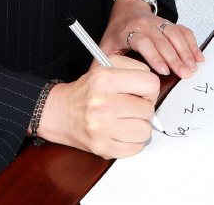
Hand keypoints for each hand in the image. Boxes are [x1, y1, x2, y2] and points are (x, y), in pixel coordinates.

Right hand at [37, 55, 158, 158]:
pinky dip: (132, 141)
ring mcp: (102, 128)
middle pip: (149, 109)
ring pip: (145, 130)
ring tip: (125, 119)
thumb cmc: (87, 89)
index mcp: (105, 79)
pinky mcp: (102, 147)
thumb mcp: (107, 65)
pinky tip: (120, 131)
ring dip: (139, 125)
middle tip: (130, 106)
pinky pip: (135, 148)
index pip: (150, 84)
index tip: (142, 91)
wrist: (59, 112)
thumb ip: (134, 68)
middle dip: (143, 107)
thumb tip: (154, 87)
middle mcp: (103, 103)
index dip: (150, 88)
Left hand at [99, 0, 204, 78]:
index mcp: (129, 30)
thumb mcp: (105, 45)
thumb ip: (102, 63)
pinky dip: (192, 43)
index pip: (143, 42)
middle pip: (163, 40)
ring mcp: (159, 22)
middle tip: (184, 73)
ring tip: (192, 67)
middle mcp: (146, 24)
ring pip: (174, 35)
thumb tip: (97, 83)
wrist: (126, 9)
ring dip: (185, 51)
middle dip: (175, 58)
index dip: (154, 56)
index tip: (162, 70)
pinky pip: (183, 30)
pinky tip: (198, 56)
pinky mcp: (169, 23)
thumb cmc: (117, 30)